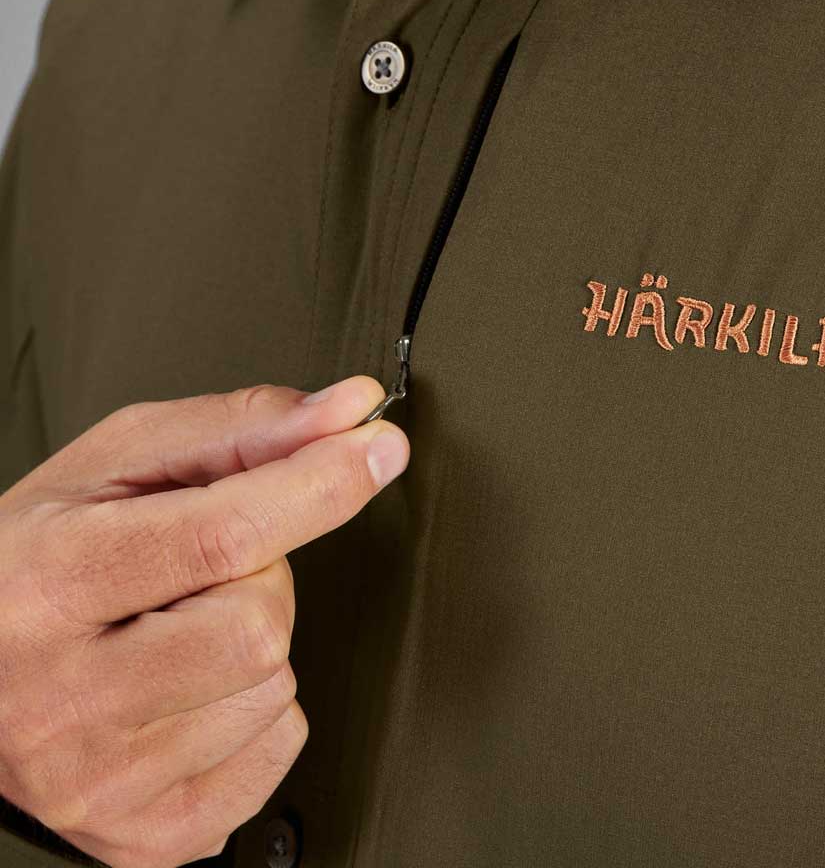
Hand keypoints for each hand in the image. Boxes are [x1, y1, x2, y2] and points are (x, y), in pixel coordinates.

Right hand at [0, 377, 408, 867]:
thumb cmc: (34, 558)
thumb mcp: (114, 465)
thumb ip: (237, 429)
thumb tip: (346, 413)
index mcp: (52, 582)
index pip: (223, 535)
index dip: (320, 485)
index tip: (377, 450)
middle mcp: (66, 697)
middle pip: (259, 623)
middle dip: (261, 575)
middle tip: (199, 569)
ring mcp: (103, 781)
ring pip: (273, 687)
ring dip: (256, 641)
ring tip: (180, 628)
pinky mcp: (145, 835)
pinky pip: (276, 751)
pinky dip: (258, 706)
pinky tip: (193, 686)